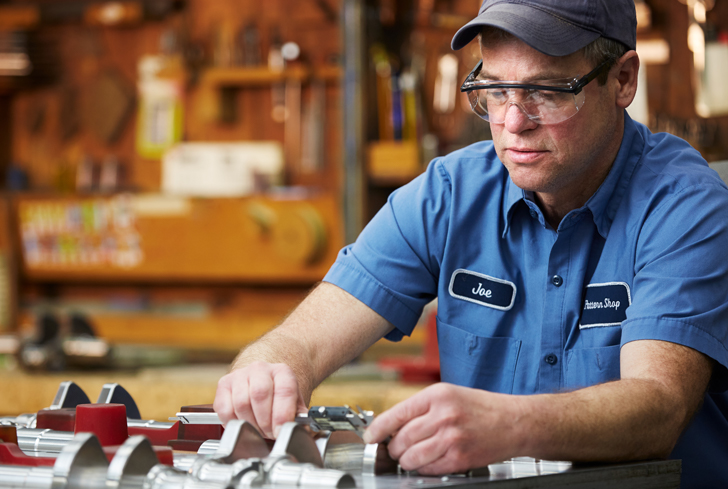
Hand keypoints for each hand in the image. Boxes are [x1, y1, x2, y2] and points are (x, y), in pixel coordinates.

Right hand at [213, 361, 307, 438]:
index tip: (281, 432)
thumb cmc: (278, 394)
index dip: (282, 415)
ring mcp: (240, 375)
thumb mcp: (294, 403)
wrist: (262, 378)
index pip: (284, 391)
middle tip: (269, 433)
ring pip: (241, 403)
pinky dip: (233, 422)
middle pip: (260, 395)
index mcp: (282, 371)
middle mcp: (260, 369)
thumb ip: (299, 418)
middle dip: (265, 422)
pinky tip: (243, 423)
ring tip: (258, 429)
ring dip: (250, 424)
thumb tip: (302, 432)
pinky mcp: (224, 384)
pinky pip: (225, 408)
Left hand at [362, 383, 525, 474]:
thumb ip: (422, 408)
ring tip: (409, 457)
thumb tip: (394, 425)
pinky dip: (423, 469)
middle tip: (395, 449)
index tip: (370, 437)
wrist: (514, 422)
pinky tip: (427, 462)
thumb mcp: (449, 395)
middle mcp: (443, 415)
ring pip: (411, 457)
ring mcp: (451, 438)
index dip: (378, 429)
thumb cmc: (482, 407)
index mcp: (437, 395)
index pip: (396, 414)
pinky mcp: (459, 458)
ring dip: (405, 461)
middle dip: (393, 448)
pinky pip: (429, 468)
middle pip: (401, 439)